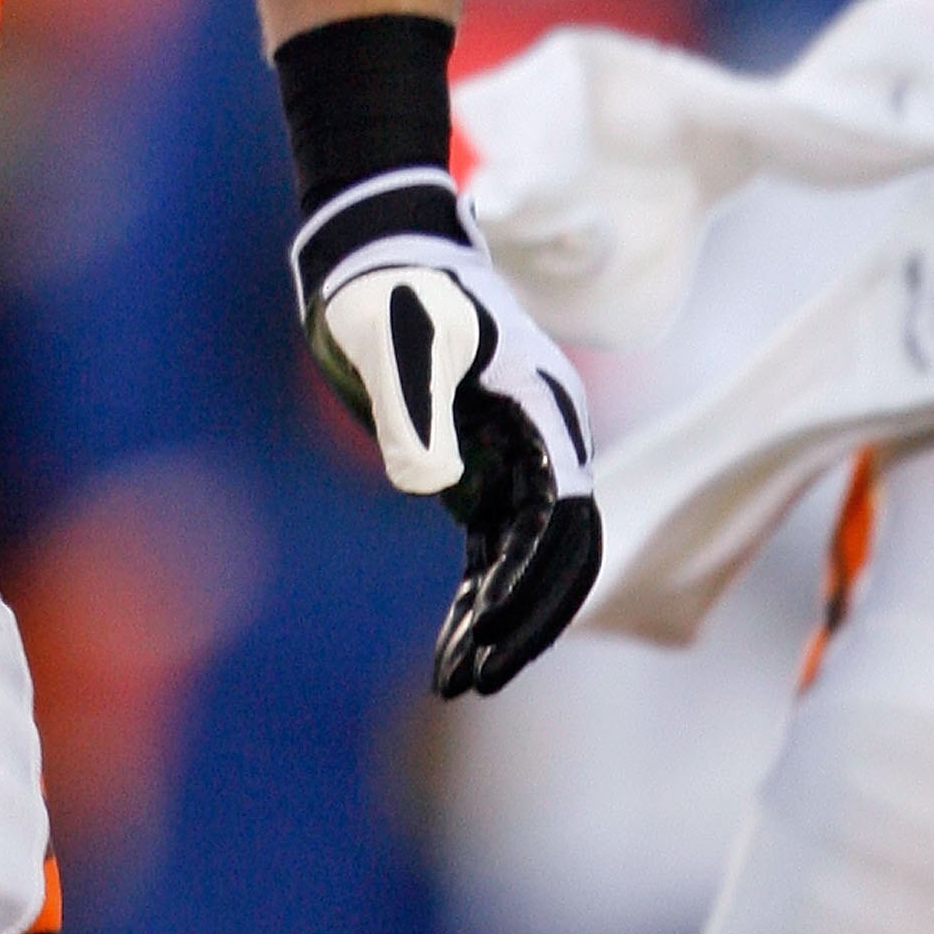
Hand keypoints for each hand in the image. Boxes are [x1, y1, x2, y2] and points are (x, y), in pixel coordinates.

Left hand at [294, 165, 601, 697]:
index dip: (534, 581)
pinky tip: (450, 642)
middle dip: (526, 619)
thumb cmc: (389, 288)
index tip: (489, 629)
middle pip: (560, 552)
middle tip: (476, 678)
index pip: (562, 516)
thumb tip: (437, 487)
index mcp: (544, 408)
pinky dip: (474, 595)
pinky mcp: (477, 467)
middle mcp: (543, 439)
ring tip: (453, 678)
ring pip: (525, 559)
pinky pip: (491, 547)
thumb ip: (419, 410)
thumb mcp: (399, 340)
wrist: (371, 255)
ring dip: (498, 618)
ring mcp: (513, 457)